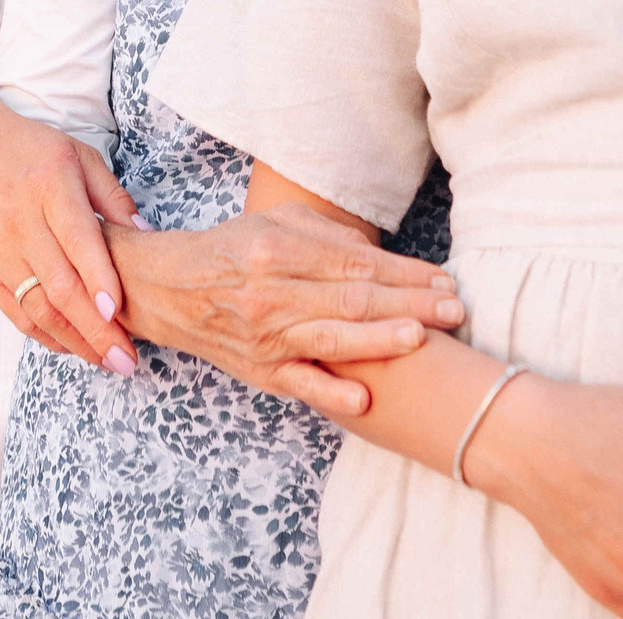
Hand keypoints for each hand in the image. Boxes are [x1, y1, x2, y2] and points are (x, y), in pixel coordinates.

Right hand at [0, 84, 142, 374]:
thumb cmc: (32, 150)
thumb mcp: (80, 156)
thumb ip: (113, 198)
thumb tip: (146, 236)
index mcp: (50, 186)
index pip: (76, 239)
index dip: (97, 278)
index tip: (118, 312)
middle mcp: (21, 222)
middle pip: (59, 286)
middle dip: (95, 329)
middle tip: (127, 359)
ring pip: (37, 307)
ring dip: (74, 342)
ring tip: (107, 362)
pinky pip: (16, 312)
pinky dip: (45, 336)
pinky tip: (73, 347)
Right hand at [108, 203, 466, 416]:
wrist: (169, 290)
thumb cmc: (232, 250)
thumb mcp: (276, 224)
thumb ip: (329, 236)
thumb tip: (381, 257)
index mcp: (279, 249)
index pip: (355, 262)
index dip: (404, 272)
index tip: (443, 280)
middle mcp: (271, 292)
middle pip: (352, 298)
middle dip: (408, 304)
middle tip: (453, 309)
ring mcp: (265, 335)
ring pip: (331, 338)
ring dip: (379, 340)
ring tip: (420, 338)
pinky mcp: (259, 371)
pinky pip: (299, 384)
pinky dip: (331, 391)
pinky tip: (365, 398)